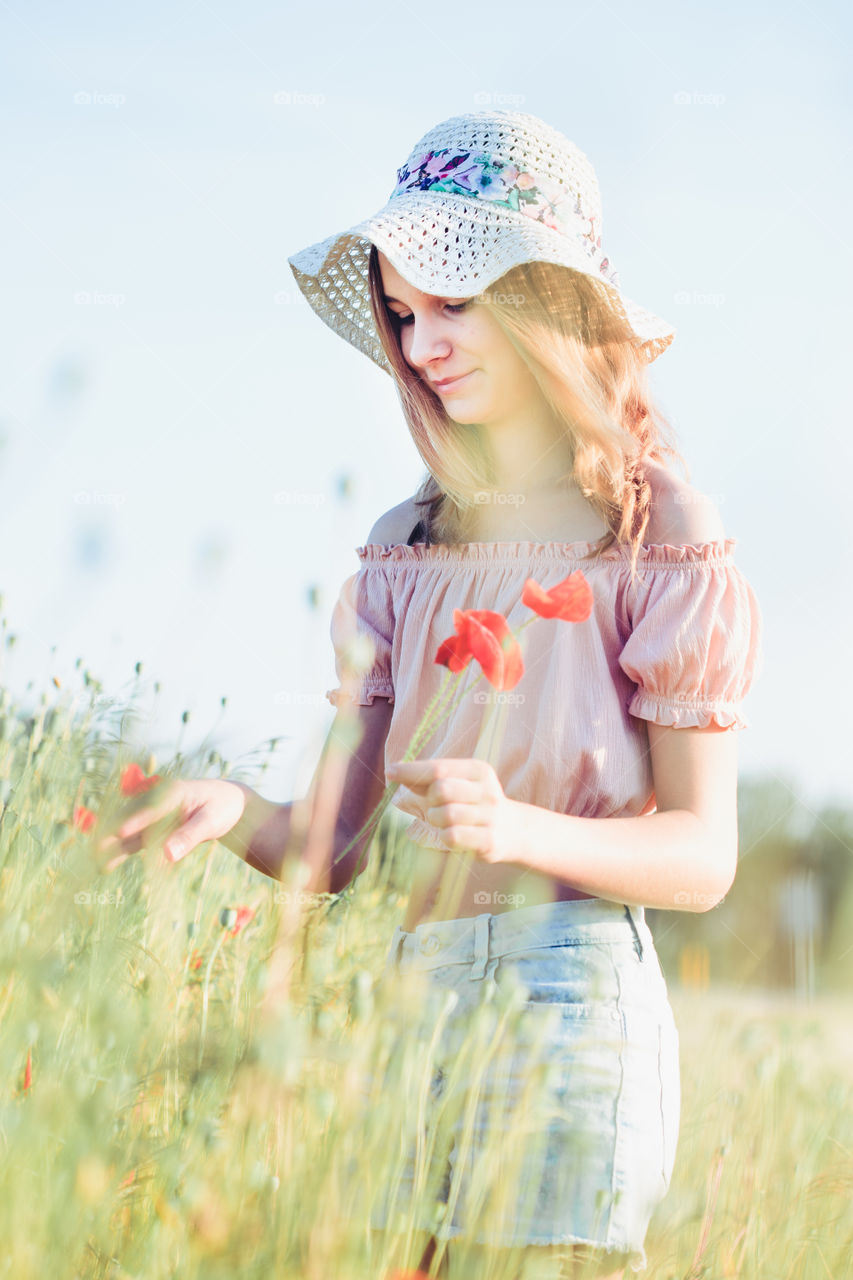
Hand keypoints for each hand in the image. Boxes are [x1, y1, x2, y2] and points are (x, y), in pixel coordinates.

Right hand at [94, 778, 248, 870]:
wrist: (227, 803)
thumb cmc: (222, 806)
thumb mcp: (211, 821)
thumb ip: (190, 836)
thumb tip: (167, 855)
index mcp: (173, 792)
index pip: (152, 807)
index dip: (136, 820)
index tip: (120, 832)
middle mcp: (157, 801)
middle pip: (129, 816)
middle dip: (111, 833)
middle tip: (95, 851)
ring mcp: (152, 815)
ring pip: (126, 831)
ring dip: (110, 846)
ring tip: (95, 864)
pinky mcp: (152, 829)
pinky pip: (134, 841)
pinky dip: (120, 853)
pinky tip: (106, 867)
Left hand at [385, 758, 519, 864]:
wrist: (513, 831)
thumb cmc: (474, 805)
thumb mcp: (458, 785)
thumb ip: (428, 779)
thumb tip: (394, 772)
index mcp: (478, 771)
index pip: (438, 768)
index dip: (411, 770)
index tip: (390, 772)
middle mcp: (487, 790)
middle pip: (440, 789)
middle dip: (429, 799)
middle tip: (435, 806)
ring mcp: (490, 816)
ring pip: (445, 815)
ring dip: (436, 820)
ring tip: (444, 822)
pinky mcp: (489, 841)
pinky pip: (452, 837)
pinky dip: (444, 837)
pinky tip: (453, 836)